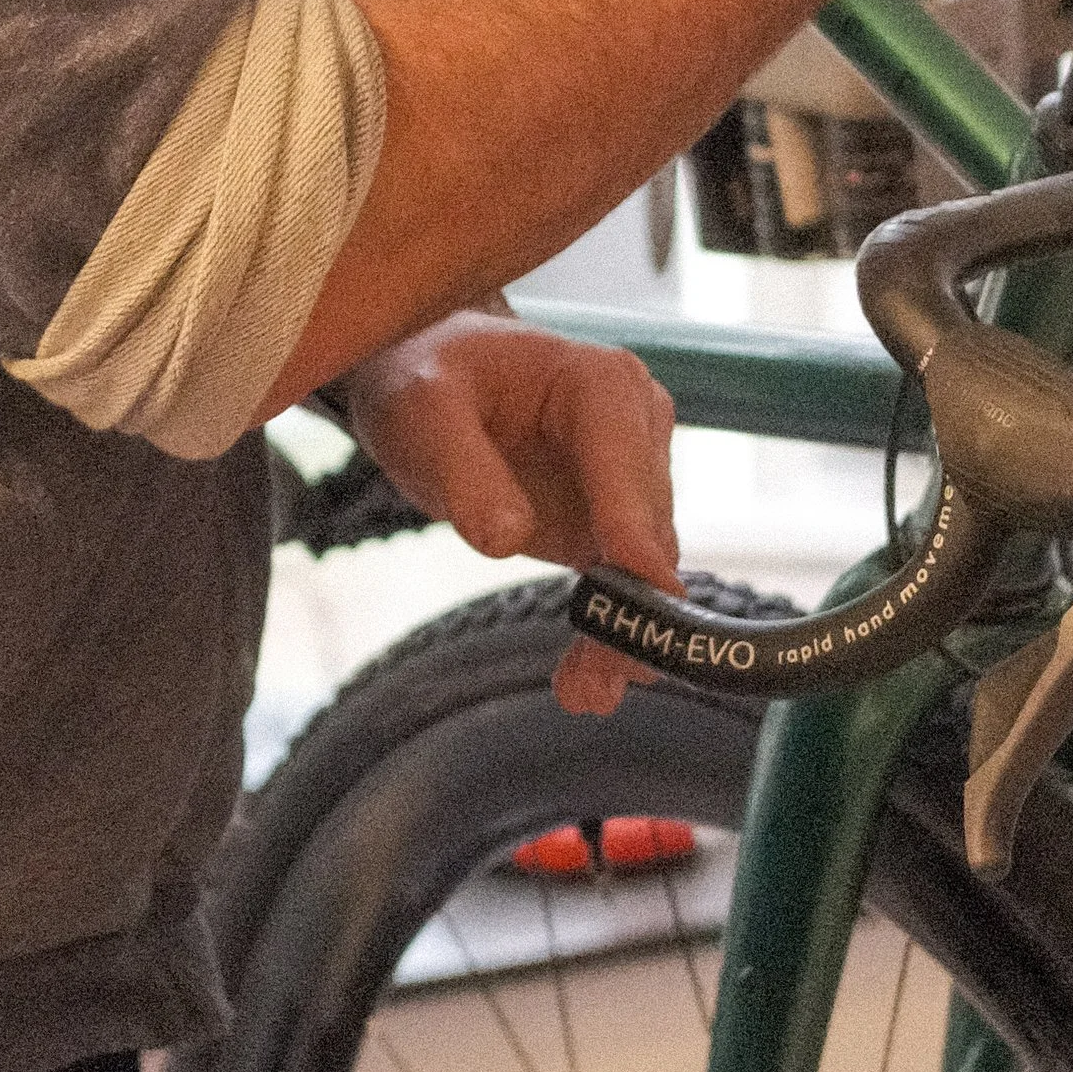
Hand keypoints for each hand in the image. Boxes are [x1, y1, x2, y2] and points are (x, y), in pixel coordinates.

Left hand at [342, 313, 678, 718]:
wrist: (426, 378)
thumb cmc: (427, 378)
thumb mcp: (425, 412)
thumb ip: (464, 470)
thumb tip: (505, 539)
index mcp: (602, 384)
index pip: (627, 464)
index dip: (635, 528)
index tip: (646, 590)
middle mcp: (636, 428)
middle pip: (647, 530)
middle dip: (627, 606)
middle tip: (596, 677)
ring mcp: (630, 479)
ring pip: (644, 571)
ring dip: (619, 634)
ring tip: (582, 693)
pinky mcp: (609, 524)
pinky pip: (620, 586)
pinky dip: (605, 633)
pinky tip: (583, 682)